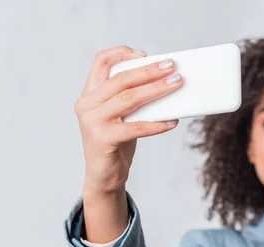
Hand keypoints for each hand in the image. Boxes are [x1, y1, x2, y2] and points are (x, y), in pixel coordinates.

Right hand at [74, 45, 183, 194]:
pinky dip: (158, 124)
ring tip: (176, 84)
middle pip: (121, 79)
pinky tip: (173, 121)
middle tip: (172, 67)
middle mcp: (87, 105)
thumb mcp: (119, 116)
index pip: (100, 62)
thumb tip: (165, 83)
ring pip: (129, 99)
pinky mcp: (103, 139)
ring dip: (156, 90)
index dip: (122, 53)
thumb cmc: (115, 143)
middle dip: (149, 70)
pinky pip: (137, 127)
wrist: (103, 177)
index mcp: (89, 94)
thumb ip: (131, 99)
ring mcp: (93, 122)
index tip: (145, 55)